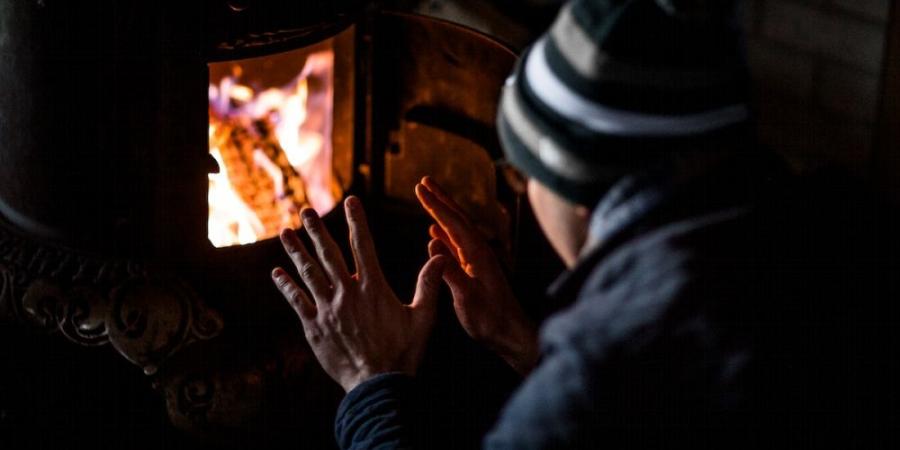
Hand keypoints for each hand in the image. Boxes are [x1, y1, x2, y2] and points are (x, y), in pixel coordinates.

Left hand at [272, 196, 446, 391]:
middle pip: (328, 254)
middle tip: (305, 211)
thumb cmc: (404, 352)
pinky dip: (286, 286)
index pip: (363, 245)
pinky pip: (297, 301)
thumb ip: (429, 285)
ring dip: (296, 252)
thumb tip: (440, 257)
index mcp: (373, 287)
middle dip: (316, 230)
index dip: (356, 221)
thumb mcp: (423, 317)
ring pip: (308, 273)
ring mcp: (328, 309)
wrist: (378, 385)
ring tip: (285, 233)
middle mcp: (347, 293)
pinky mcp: (314, 327)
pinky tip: (277, 273)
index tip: (350, 201)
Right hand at [415, 177, 538, 374]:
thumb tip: (432, 245)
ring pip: (456, 230)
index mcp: (478, 254)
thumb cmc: (491, 320)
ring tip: (428, 199)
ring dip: (441, 214)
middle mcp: (479, 252)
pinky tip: (434, 234)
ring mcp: (477, 261)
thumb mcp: (468, 298)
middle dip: (440, 199)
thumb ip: (451, 272)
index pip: (453, 223)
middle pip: (457, 219)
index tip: (420, 188)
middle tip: (423, 181)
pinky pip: (456, 246)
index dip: (435, 205)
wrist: (511, 335)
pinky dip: (444, 235)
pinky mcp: (475, 272)